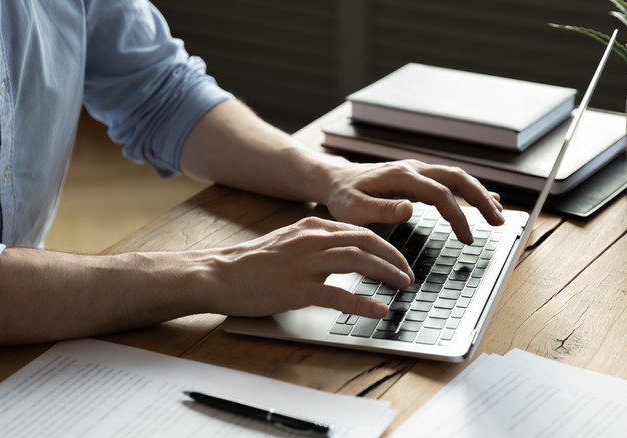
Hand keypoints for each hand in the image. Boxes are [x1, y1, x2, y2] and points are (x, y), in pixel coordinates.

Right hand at [196, 217, 414, 317]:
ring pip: (359, 261)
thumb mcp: (287, 242)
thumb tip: (344, 252)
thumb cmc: (250, 263)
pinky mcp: (297, 289)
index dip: (385, 245)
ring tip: (402, 286)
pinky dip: (363, 303)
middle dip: (394, 257)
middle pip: (366, 242)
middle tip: (408, 274)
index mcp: (311, 228)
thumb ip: (315, 243)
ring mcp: (305, 264)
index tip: (398, 259)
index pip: (359, 231)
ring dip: (386, 273)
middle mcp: (312, 240)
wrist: (218, 273)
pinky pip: (339, 295)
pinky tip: (379, 310)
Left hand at [322, 159, 504, 242]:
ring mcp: (417, 170)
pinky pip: (450, 180)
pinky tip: (488, 199)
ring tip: (498, 215)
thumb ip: (381, 210)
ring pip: (457, 177)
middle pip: (457, 178)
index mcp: (400, 176)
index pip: (439, 193)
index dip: (457, 215)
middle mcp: (413, 168)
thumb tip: (409, 209)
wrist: (335, 180)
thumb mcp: (354, 209)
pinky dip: (470, 190)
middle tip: (499, 222)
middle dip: (481, 199)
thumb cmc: (342, 197)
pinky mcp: (418, 176)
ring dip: (479, 194)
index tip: (468, 238)